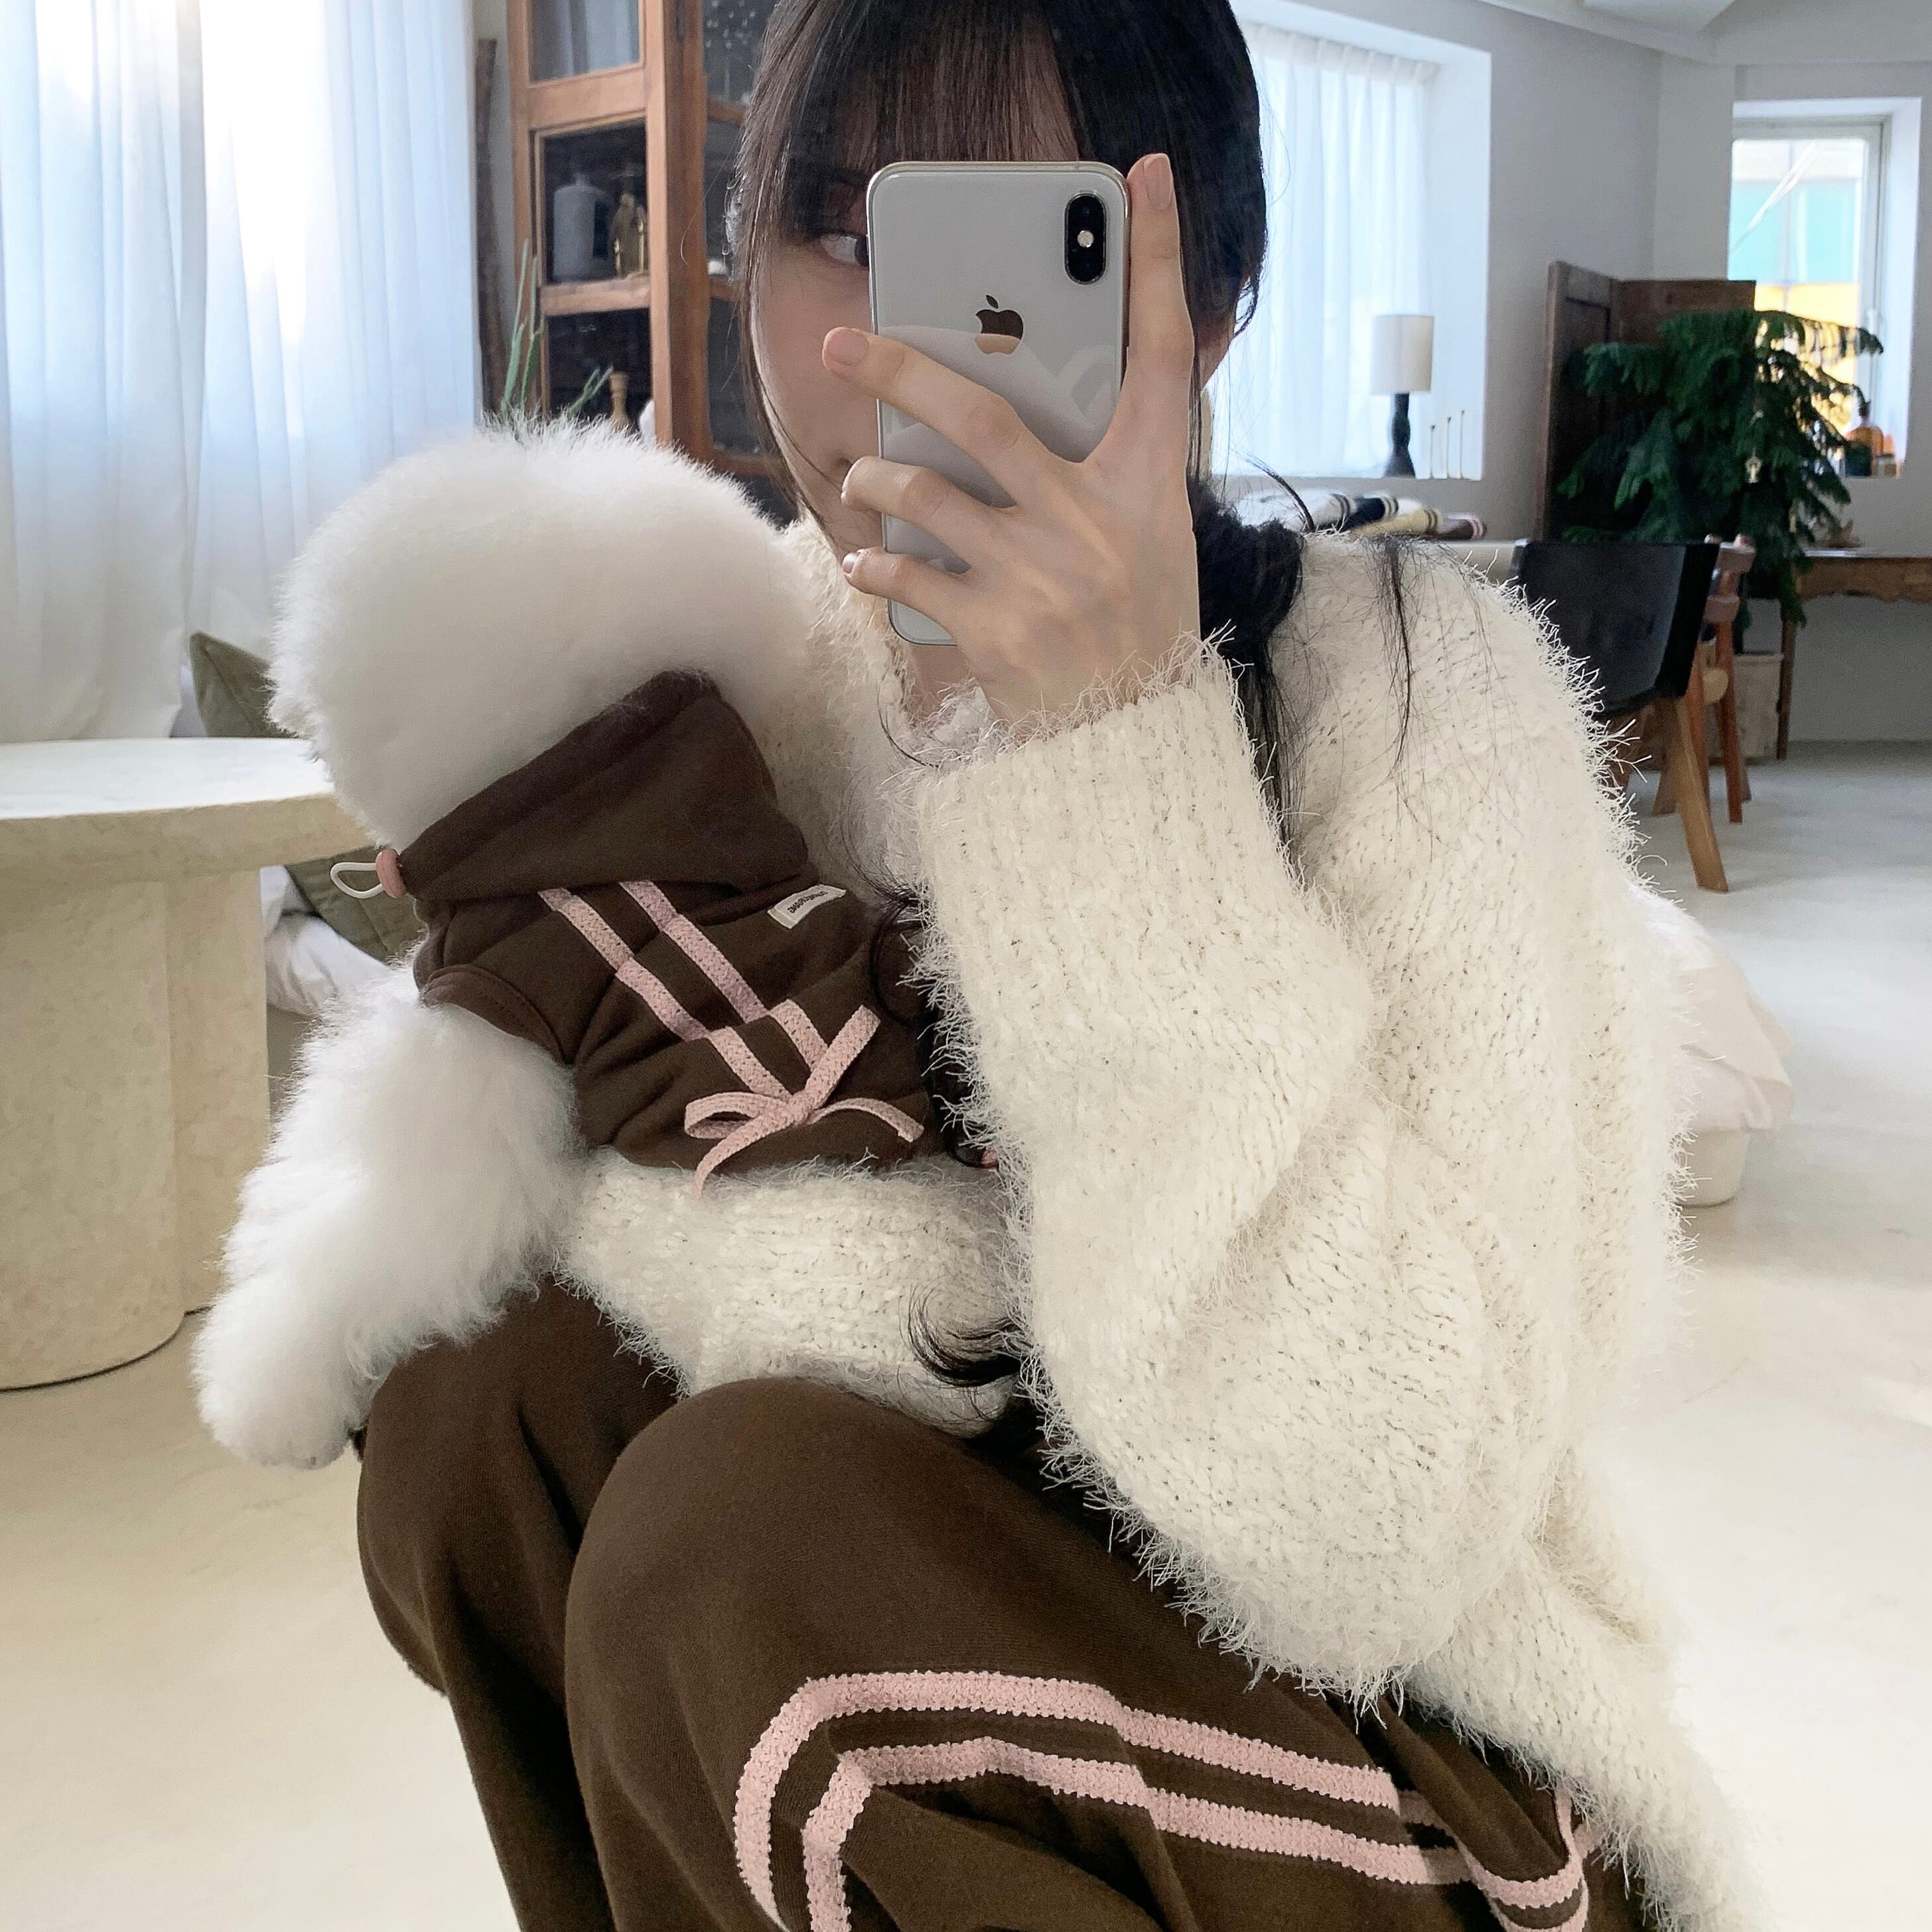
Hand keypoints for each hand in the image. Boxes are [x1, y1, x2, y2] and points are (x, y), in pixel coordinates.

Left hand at [828, 153, 1200, 727]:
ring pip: (927, 497)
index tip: (1146, 177)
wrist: (1135, 743)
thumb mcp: (1149, 537)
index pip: (1164, 351)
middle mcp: (1096, 519)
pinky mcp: (996, 630)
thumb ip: (1103, 469)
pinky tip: (863, 562)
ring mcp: (1041, 576)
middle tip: (844, 344)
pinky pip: (912, 579)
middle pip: (985, 415)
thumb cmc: (1139, 627)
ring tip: (862, 477)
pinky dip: (878, 568)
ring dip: (878, 482)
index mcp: (1148, 483)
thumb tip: (1028, 408)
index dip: (1159, 259)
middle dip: (902, 371)